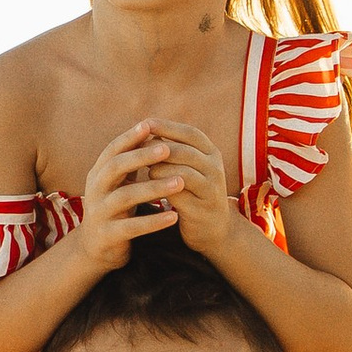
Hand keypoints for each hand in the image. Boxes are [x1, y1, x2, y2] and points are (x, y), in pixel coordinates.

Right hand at [78, 122, 190, 271]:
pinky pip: (131, 227)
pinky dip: (153, 222)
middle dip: (141, 157)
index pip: (112, 150)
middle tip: (167, 149)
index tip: (150, 125)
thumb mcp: (119, 183)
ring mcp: (99, 213)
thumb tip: (153, 130)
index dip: (129, 137)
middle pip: (115, 168)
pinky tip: (174, 217)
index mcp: (98, 174)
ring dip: (153, 188)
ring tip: (179, 182)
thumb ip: (131, 161)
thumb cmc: (114, 208)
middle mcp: (95, 190)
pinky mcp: (107, 235)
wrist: (95, 248)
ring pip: (124, 197)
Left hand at [126, 119, 236, 262]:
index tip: (145, 122)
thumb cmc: (193, 192)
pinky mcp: (201, 209)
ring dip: (158, 170)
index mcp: (212, 153)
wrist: (213, 229)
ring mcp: (211, 190)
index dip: (168, 127)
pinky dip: (159, 191)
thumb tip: (146, 129)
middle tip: (135, 150)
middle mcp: (215, 169)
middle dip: (158, 150)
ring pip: (181, 173)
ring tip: (143, 172)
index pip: (190, 133)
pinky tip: (145, 191)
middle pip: (184, 152)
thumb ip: (173, 150)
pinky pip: (177, 196)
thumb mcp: (189, 167)